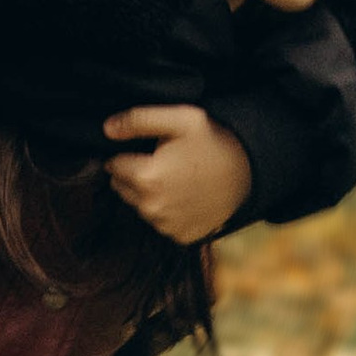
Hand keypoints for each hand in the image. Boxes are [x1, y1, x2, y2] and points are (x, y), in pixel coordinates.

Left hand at [103, 102, 251, 243]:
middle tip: (163, 162)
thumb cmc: (213, 142)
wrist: (249, 173)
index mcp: (146, 177)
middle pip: (122, 188)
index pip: (113, 165)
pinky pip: (160, 222)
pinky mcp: (180, 236)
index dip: (127, 154)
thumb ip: (138, 120)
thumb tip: (106, 129)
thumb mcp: (180, 119)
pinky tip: (186, 196)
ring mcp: (166, 226)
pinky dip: (168, 211)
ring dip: (149, 194)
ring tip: (177, 178)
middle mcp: (151, 207)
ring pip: (139, 206)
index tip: (148, 149)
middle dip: (135, 175)